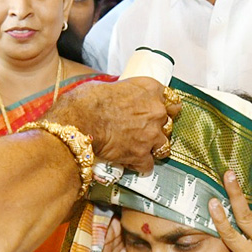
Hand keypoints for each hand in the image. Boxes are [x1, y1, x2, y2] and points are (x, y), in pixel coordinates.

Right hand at [49, 78, 176, 173]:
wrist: (80, 120)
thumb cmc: (88, 100)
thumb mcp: (110, 85)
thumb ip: (124, 94)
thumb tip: (119, 99)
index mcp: (150, 89)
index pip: (172, 101)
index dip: (166, 108)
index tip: (161, 112)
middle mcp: (156, 111)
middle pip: (168, 124)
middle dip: (158, 129)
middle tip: (145, 131)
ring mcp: (151, 135)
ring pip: (164, 147)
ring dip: (154, 149)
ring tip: (142, 150)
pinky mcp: (141, 154)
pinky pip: (147, 165)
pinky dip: (140, 166)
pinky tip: (132, 164)